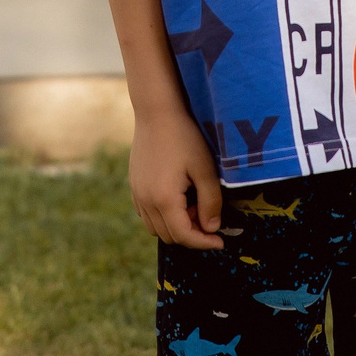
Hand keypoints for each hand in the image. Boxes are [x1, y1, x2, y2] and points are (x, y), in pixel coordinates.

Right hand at [129, 107, 224, 249]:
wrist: (157, 113)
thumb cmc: (185, 138)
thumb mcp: (205, 169)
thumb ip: (211, 202)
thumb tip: (212, 229)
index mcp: (164, 199)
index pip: (184, 236)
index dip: (204, 243)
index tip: (221, 241)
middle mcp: (146, 201)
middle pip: (169, 236)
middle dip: (191, 233)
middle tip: (208, 214)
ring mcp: (137, 194)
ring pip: (155, 228)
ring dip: (176, 226)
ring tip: (193, 203)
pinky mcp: (134, 186)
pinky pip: (147, 214)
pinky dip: (163, 216)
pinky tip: (178, 197)